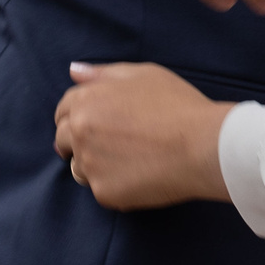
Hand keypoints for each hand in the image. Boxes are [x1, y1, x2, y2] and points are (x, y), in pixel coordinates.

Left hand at [55, 62, 232, 209]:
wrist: (201, 146)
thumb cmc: (178, 105)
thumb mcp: (144, 74)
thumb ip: (103, 73)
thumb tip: (74, 71)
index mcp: (87, 101)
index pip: (63, 110)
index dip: (78, 114)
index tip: (97, 121)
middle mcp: (80, 133)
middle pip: (63, 140)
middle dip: (79, 140)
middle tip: (113, 142)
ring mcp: (90, 165)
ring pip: (79, 167)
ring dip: (94, 164)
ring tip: (129, 158)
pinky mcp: (104, 193)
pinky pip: (100, 188)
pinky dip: (113, 183)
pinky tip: (139, 173)